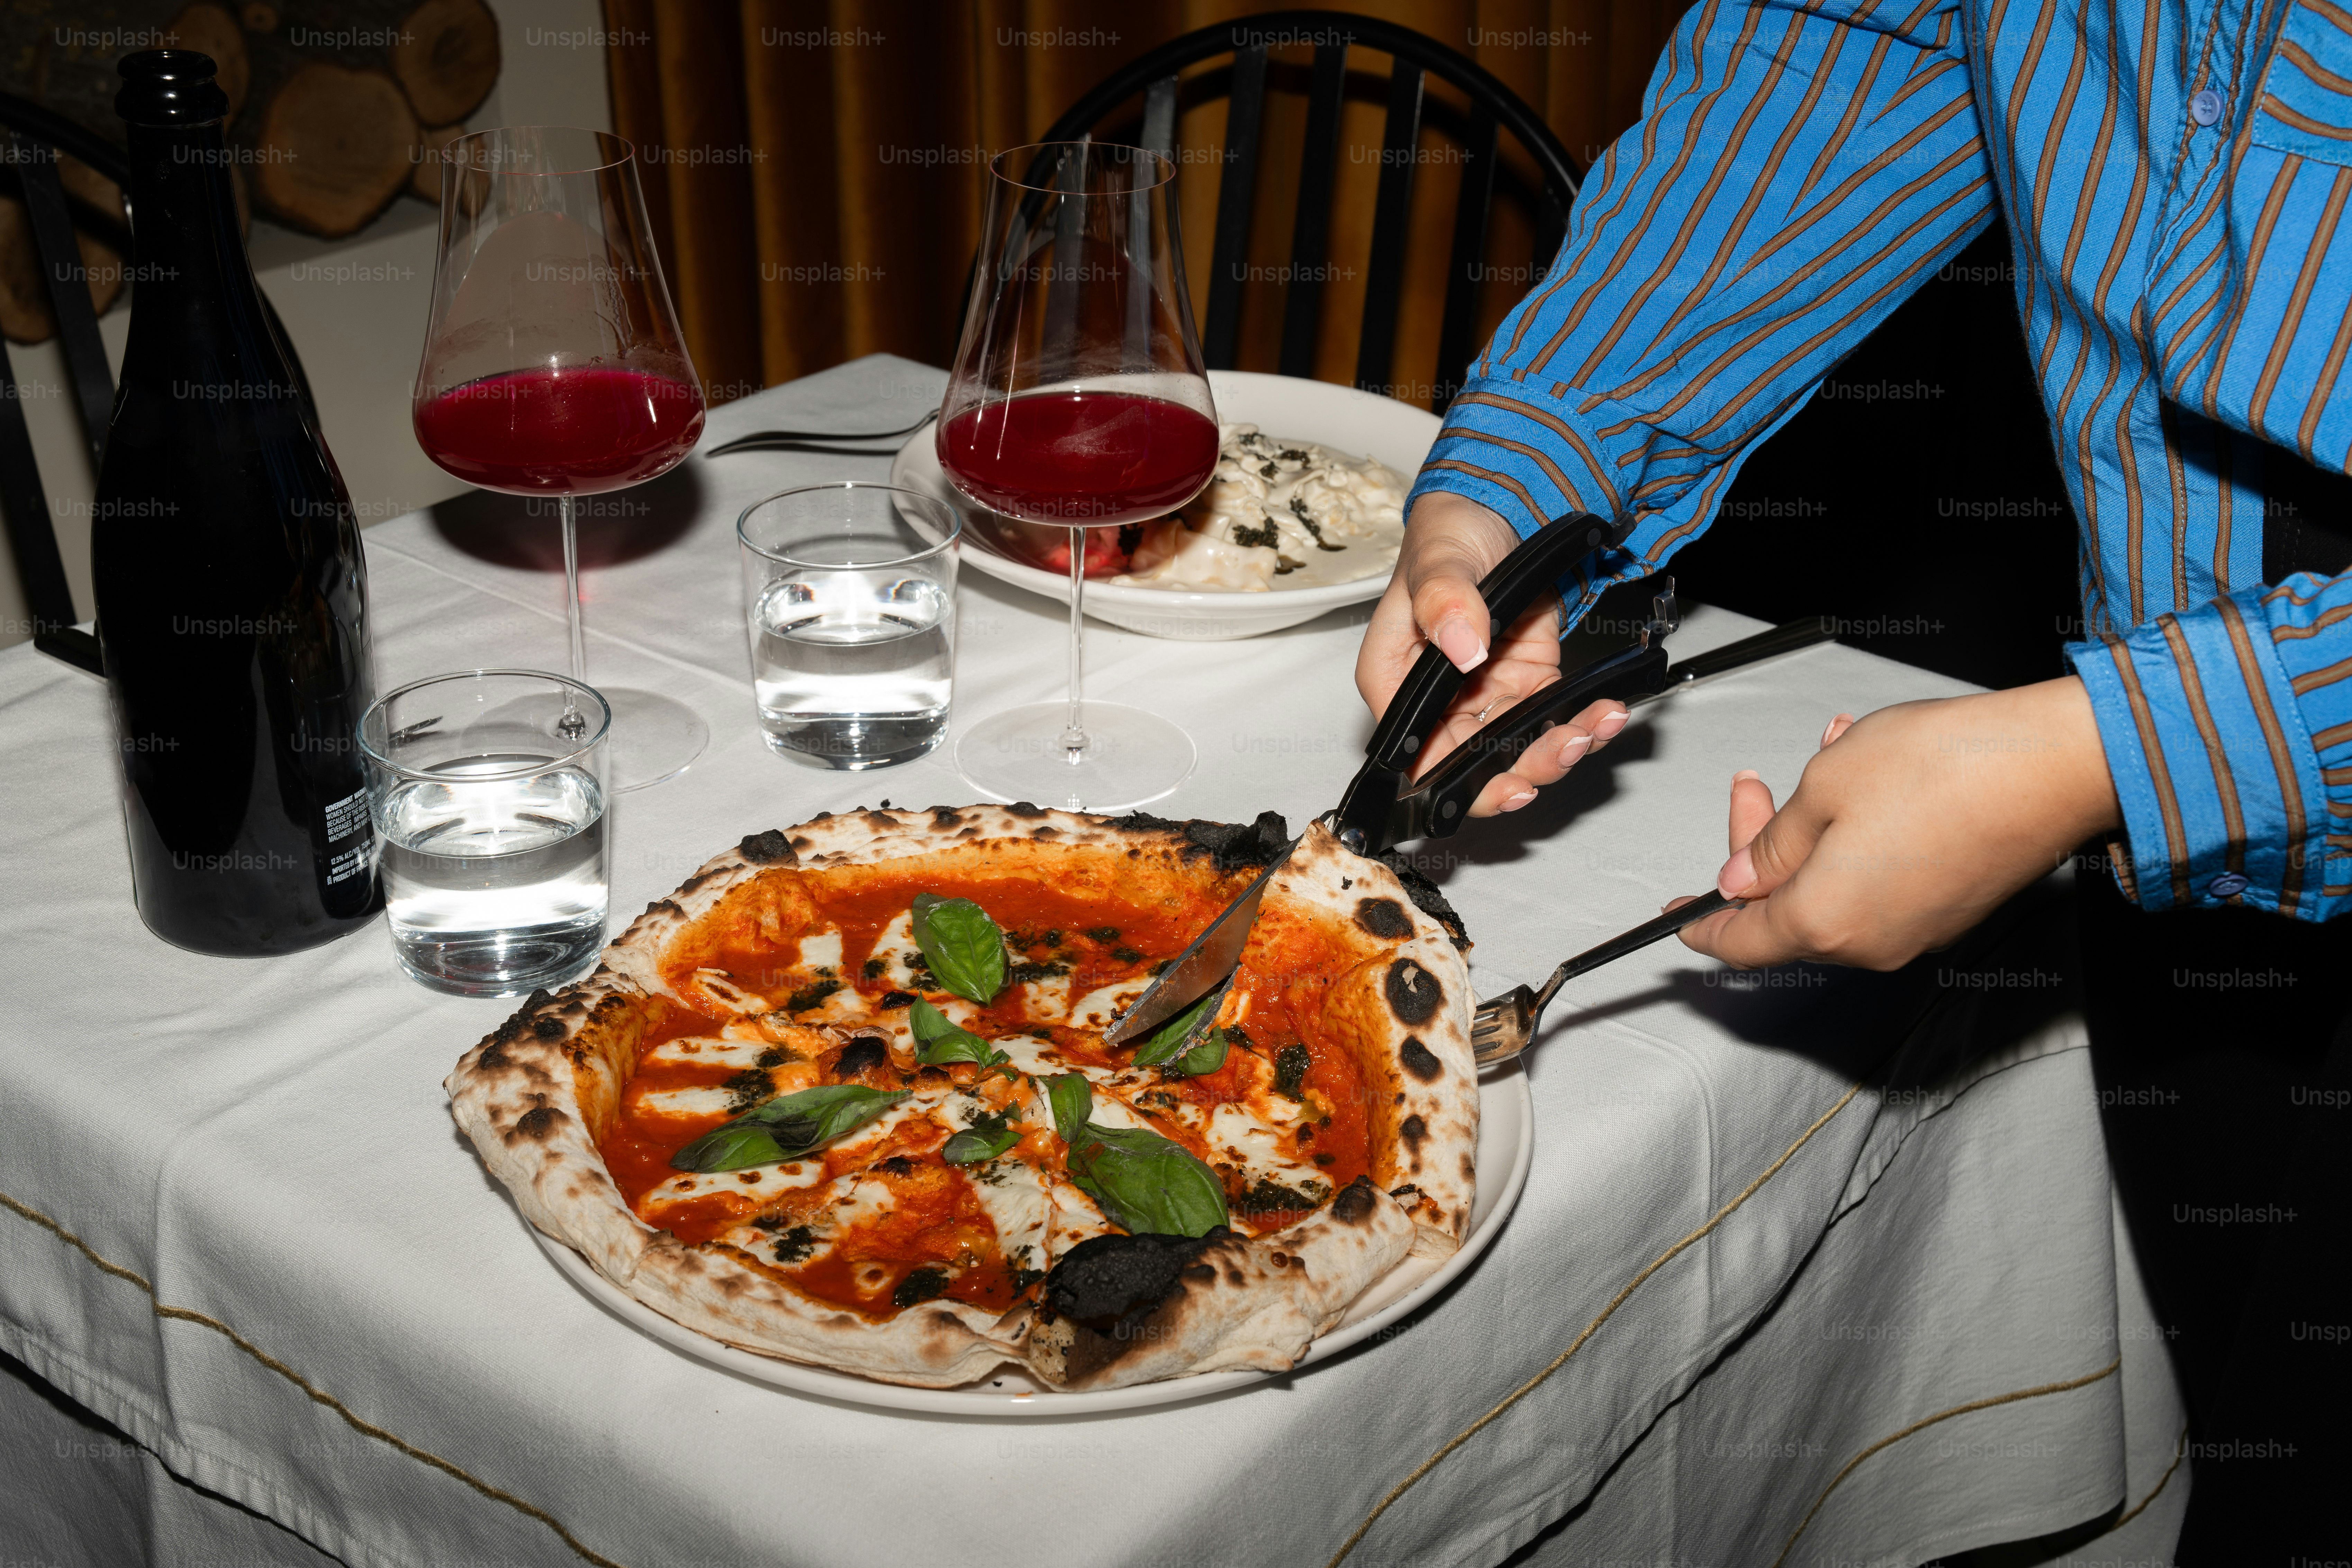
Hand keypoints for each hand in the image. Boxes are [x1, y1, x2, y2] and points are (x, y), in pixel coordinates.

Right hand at [1354, 492, 1630, 815]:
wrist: (1496, 509)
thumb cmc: (1449, 534)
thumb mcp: (1439, 559)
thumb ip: (1445, 601)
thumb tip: (1462, 648)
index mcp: (1398, 681)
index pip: (1415, 754)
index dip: (1455, 782)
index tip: (1504, 782)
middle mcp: (1438, 701)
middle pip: (1473, 766)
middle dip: (1524, 767)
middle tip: (1564, 746)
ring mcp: (1485, 696)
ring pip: (1519, 750)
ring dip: (1560, 748)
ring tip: (1594, 726)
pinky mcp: (1526, 684)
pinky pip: (1552, 719)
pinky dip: (1582, 722)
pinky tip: (1604, 711)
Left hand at [1675, 677, 2122, 969]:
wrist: (2054, 767)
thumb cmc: (1944, 769)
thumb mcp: (1825, 787)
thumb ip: (1775, 843)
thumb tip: (1744, 877)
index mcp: (1824, 922)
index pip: (1739, 943)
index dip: (1701, 927)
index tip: (1676, 917)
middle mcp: (1870, 943)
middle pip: (1785, 910)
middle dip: (1761, 844)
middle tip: (1754, 785)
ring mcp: (1915, 931)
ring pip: (1833, 886)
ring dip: (1815, 826)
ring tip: (1826, 754)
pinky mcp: (1950, 910)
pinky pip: (1879, 881)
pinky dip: (1857, 835)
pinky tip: (1865, 774)